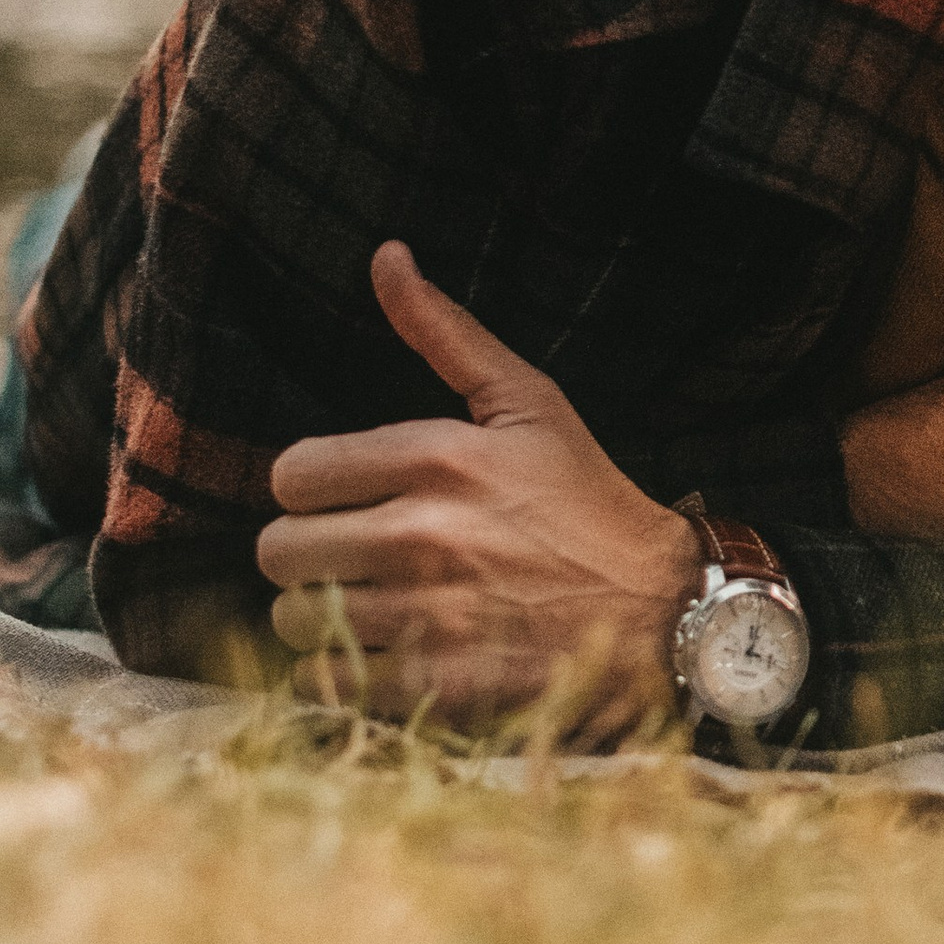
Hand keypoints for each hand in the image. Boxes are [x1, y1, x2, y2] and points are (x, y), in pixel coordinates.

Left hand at [257, 243, 696, 723]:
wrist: (663, 611)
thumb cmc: (589, 501)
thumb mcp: (529, 403)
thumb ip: (445, 333)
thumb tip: (385, 255)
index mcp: (437, 458)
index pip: (291, 475)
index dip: (309, 490)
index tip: (343, 501)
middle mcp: (425, 535)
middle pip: (279, 552)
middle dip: (307, 554)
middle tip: (351, 558)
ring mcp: (432, 617)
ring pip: (298, 620)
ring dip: (323, 617)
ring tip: (369, 608)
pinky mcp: (440, 687)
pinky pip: (332, 686)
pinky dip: (344, 678)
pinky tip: (382, 657)